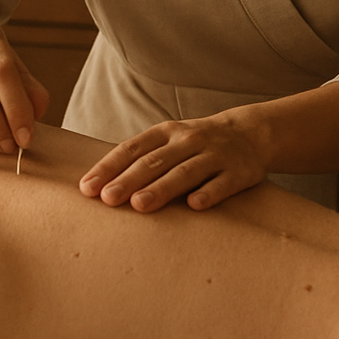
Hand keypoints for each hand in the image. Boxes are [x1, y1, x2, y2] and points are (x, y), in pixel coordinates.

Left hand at [79, 110, 267, 212]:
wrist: (251, 134)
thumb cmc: (197, 144)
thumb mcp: (170, 140)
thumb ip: (142, 158)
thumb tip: (99, 185)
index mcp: (166, 132)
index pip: (132, 148)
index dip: (109, 167)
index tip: (88, 187)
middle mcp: (188, 141)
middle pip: (154, 161)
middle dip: (128, 180)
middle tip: (107, 199)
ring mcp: (214, 155)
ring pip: (184, 172)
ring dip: (161, 188)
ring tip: (139, 205)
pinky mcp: (238, 172)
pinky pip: (221, 184)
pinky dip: (208, 193)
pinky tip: (193, 206)